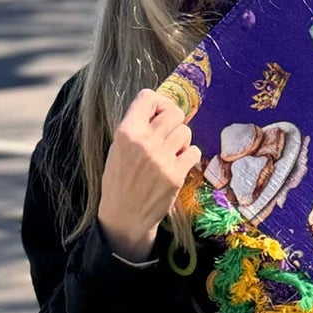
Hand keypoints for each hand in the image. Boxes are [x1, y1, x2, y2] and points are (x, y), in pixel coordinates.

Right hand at [97, 89, 201, 261]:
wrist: (124, 215)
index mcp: (126, 132)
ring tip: (171, 151)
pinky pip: (195, 152)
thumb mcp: (118, 148)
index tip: (158, 113)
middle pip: (174, 112)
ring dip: (182, 140)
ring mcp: (162, 158)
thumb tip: (160, 107)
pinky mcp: (176, 174)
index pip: (148, 96)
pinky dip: (189, 156)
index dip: (158, 102)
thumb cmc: (120, 180)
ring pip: (186, 131)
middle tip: (169, 133)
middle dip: (174, 120)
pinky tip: (177, 164)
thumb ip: (137, 127)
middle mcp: (144, 142)